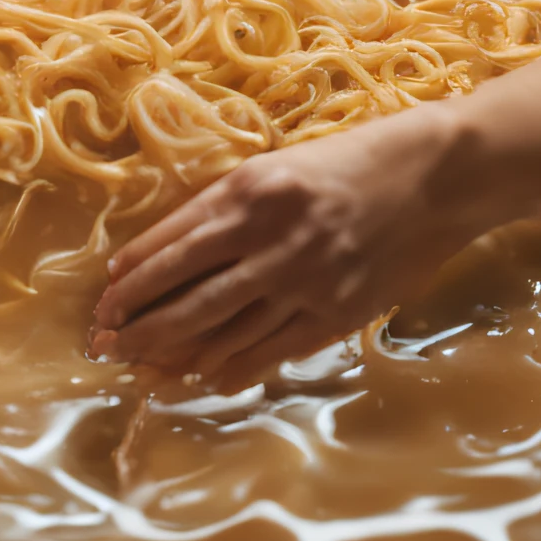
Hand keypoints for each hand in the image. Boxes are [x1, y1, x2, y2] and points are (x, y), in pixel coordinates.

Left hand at [90, 113, 469, 394]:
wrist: (437, 177)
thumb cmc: (354, 161)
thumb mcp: (281, 165)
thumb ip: (231, 206)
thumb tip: (174, 252)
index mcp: (250, 190)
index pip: (172, 243)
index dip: (132, 277)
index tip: (105, 300)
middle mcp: (270, 237)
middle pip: (186, 294)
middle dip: (137, 325)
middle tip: (103, 346)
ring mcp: (305, 281)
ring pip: (223, 329)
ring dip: (175, 354)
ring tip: (141, 371)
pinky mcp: (337, 313)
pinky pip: (272, 350)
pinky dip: (233, 368)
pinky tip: (205, 379)